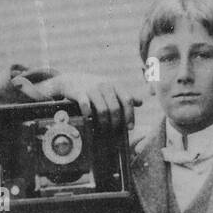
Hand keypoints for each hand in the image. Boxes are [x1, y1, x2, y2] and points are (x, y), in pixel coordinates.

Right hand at [26, 72, 142, 133]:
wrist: (71, 80)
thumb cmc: (94, 87)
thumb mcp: (110, 88)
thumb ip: (124, 95)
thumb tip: (141, 102)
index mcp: (115, 85)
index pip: (127, 100)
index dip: (130, 115)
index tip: (130, 128)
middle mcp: (105, 85)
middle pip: (115, 107)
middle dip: (116, 123)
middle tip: (114, 132)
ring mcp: (92, 88)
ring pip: (102, 109)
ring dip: (104, 123)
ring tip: (103, 131)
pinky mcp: (79, 92)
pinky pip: (86, 105)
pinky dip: (88, 114)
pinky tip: (89, 120)